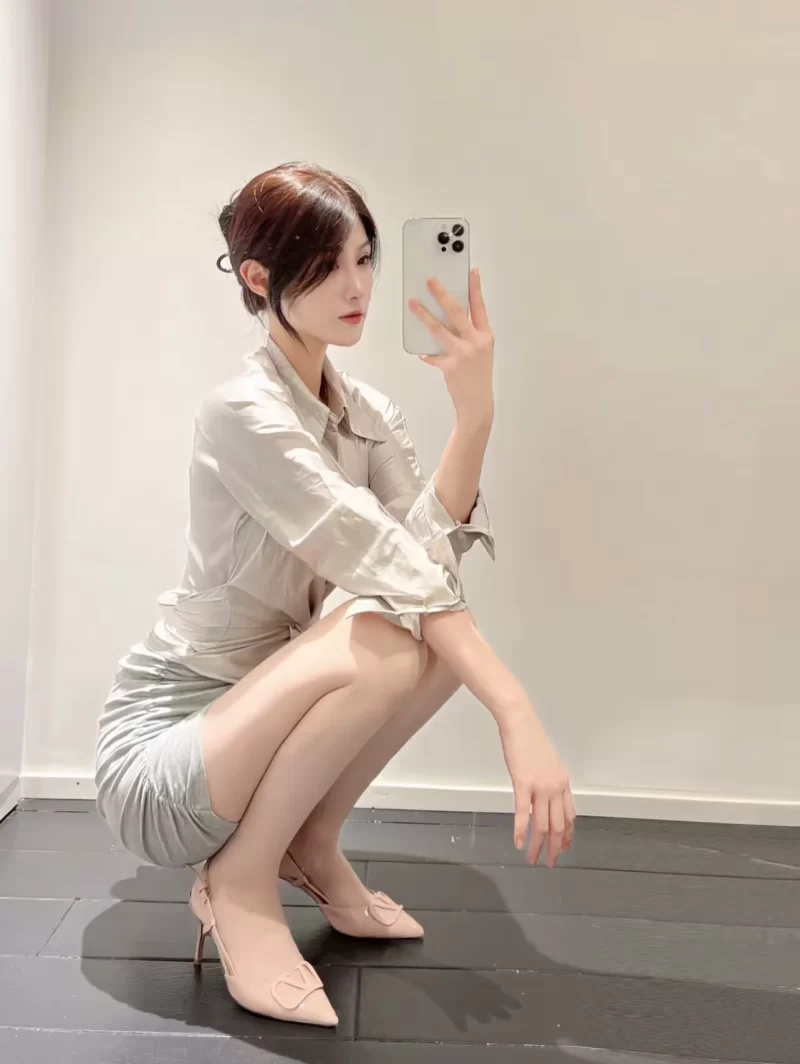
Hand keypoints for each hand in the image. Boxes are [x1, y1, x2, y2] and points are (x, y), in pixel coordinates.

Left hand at [409, 268, 493, 423]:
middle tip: (430, 280)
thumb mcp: (480, 351)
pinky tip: (420, 351)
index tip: (471, 271)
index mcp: (485, 336)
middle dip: (442, 293)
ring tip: (412, 303)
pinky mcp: (450, 366)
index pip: (480, 306)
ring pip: (439, 329)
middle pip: (456, 312)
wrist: (478, 403)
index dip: (475, 288)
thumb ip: (467, 335)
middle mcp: (476, 342)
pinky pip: (432, 355)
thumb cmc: (478, 375)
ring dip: (424, 315)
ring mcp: (463, 354)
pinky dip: (425, 353)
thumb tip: (446, 318)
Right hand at [499, 712, 575, 866]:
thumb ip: (550, 780)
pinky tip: (519, 843)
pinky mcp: (523, 784)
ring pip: (542, 824)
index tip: (563, 848)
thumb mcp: (548, 762)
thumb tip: (547, 794)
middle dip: (554, 847)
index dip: (566, 835)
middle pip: (557, 825)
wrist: (520, 723)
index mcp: (563, 782)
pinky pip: (523, 813)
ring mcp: (540, 787)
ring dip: (538, 845)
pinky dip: (521, 831)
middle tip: (550, 862)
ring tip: (533, 859)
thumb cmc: (531, 739)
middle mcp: (555, 787)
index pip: (569, 816)